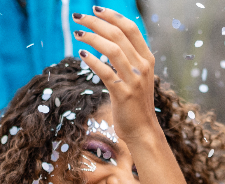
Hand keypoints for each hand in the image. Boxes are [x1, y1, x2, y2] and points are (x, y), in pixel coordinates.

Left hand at [72, 7, 160, 144]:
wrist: (143, 130)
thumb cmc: (135, 103)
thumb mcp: (137, 77)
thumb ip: (129, 59)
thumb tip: (110, 40)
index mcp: (147, 59)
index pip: (131, 28)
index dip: (113, 16)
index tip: (95, 10)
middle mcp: (142, 67)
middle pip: (119, 35)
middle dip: (96, 22)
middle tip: (78, 17)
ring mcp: (134, 81)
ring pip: (113, 49)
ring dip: (92, 38)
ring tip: (77, 34)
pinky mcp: (123, 94)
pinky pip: (105, 72)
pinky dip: (93, 61)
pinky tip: (81, 54)